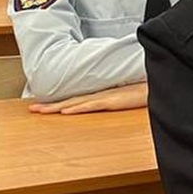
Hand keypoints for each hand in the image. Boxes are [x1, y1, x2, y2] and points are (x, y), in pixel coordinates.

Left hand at [29, 83, 147, 113]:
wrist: (160, 82)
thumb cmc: (148, 90)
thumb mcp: (130, 97)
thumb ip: (119, 99)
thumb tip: (111, 103)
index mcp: (104, 94)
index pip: (76, 100)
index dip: (59, 103)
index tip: (44, 106)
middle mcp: (101, 94)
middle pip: (70, 101)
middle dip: (50, 106)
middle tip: (32, 109)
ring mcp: (106, 97)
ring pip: (76, 103)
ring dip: (57, 107)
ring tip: (40, 111)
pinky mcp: (113, 101)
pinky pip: (92, 105)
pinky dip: (78, 108)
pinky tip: (66, 112)